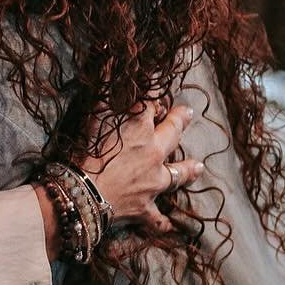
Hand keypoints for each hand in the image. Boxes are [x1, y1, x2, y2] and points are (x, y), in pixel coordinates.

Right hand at [80, 103, 203, 233]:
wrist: (84, 194)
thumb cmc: (86, 152)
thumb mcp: (95, 115)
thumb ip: (107, 91)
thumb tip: (112, 59)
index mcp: (141, 128)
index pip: (152, 105)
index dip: (154, 98)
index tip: (157, 91)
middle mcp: (154, 153)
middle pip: (173, 133)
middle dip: (180, 121)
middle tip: (188, 113)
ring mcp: (153, 182)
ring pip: (177, 175)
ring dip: (188, 170)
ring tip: (200, 166)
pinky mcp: (145, 207)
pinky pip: (156, 218)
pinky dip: (161, 222)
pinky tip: (168, 224)